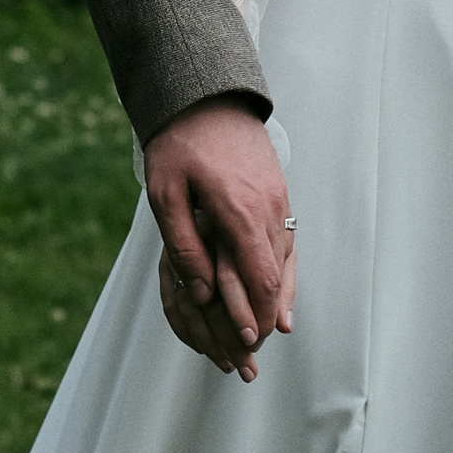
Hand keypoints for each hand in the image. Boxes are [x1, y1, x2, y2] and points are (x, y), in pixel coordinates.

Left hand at [144, 98, 293, 384]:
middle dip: (264, 320)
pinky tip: (283, 301)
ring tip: (266, 337)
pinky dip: (285, 276)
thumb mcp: (164, 193)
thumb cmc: (179, 141)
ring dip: (277, 302)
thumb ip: (183, 244)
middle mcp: (267, 208)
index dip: (254, 315)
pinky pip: (287, 244)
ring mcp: (278, 200)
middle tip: (251, 357)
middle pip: (275, 278)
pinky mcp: (279, 194)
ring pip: (285, 263)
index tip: (245, 345)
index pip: (256, 277)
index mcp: (239, 210)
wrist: (208, 95)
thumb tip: (199, 292)